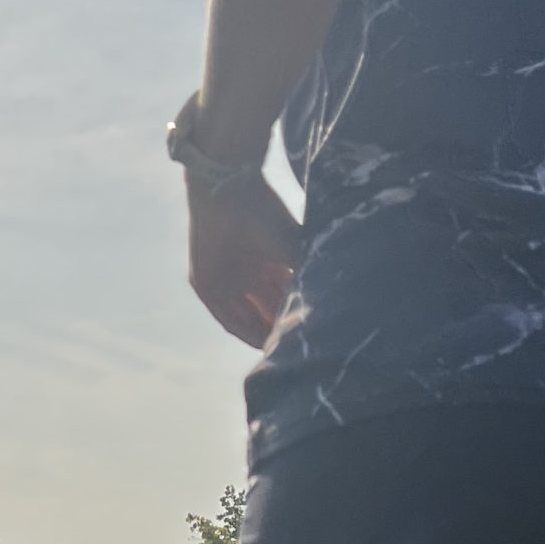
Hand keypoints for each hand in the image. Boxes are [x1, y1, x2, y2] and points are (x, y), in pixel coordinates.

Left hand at [187, 171, 301, 349]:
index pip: (284, 299)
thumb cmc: (263, 213)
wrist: (227, 191)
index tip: (313, 334)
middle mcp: (248, 274)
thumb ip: (308, 274)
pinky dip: (242, 329)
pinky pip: (225, 316)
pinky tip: (258, 343)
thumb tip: (338, 298)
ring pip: (247, 317)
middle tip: (299, 350)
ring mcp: (226, 280)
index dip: (296, 316)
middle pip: (266, 312)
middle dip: (281, 331)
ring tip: (282, 352)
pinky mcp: (205, 284)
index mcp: (268, 263)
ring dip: (262, 335)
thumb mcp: (293, 248)